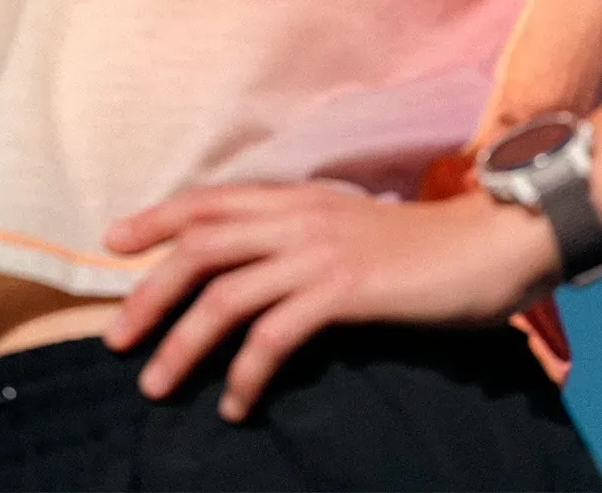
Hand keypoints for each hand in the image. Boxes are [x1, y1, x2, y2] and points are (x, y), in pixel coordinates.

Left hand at [101, 181, 560, 421]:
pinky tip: (238, 404)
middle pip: (202, 246)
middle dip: (151, 292)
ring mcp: (321, 252)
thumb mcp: (347, 228)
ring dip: (184, 343)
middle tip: (118, 340)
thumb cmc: (418, 245)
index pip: (210, 200)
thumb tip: (253, 266)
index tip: (114, 242)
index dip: (157, 217)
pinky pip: (276, 334)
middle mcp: (298, 217)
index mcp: (296, 198)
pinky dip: (247, 372)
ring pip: (227, 294)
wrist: (487, 242)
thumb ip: (300, 237)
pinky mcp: (346, 290)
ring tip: (158, 385)